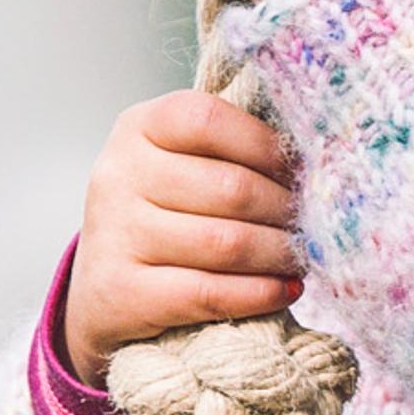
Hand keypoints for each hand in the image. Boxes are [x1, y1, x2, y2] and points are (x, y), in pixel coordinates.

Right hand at [67, 88, 301, 372]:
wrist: (102, 290)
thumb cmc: (161, 214)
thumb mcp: (178, 162)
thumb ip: (226, 149)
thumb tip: (312, 159)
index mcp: (137, 128)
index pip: (209, 121)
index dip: (265, 145)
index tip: (297, 170)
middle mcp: (119, 175)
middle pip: (229, 188)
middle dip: (285, 209)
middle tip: (310, 224)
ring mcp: (116, 234)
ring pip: (225, 243)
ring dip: (279, 254)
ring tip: (301, 257)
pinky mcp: (122, 291)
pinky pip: (209, 293)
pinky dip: (258, 293)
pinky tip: (283, 290)